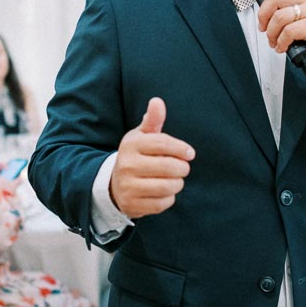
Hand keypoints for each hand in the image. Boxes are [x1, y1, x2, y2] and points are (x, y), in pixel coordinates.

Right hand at [109, 98, 194, 219]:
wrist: (115, 184)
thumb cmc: (138, 155)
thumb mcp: (142, 136)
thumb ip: (152, 120)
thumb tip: (157, 101)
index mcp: (131, 144)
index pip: (162, 143)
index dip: (181, 148)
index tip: (190, 153)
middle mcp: (126, 164)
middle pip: (168, 167)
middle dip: (182, 168)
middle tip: (182, 168)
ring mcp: (128, 186)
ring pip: (167, 186)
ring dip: (177, 184)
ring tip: (174, 180)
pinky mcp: (132, 205)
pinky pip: (162, 203)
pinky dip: (169, 198)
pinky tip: (164, 192)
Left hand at [250, 0, 305, 72]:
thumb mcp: (302, 17)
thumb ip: (287, 8)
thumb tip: (263, 8)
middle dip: (263, 15)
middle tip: (264, 29)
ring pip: (279, 16)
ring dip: (272, 33)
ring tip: (274, 42)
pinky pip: (288, 31)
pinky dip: (281, 42)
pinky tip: (283, 47)